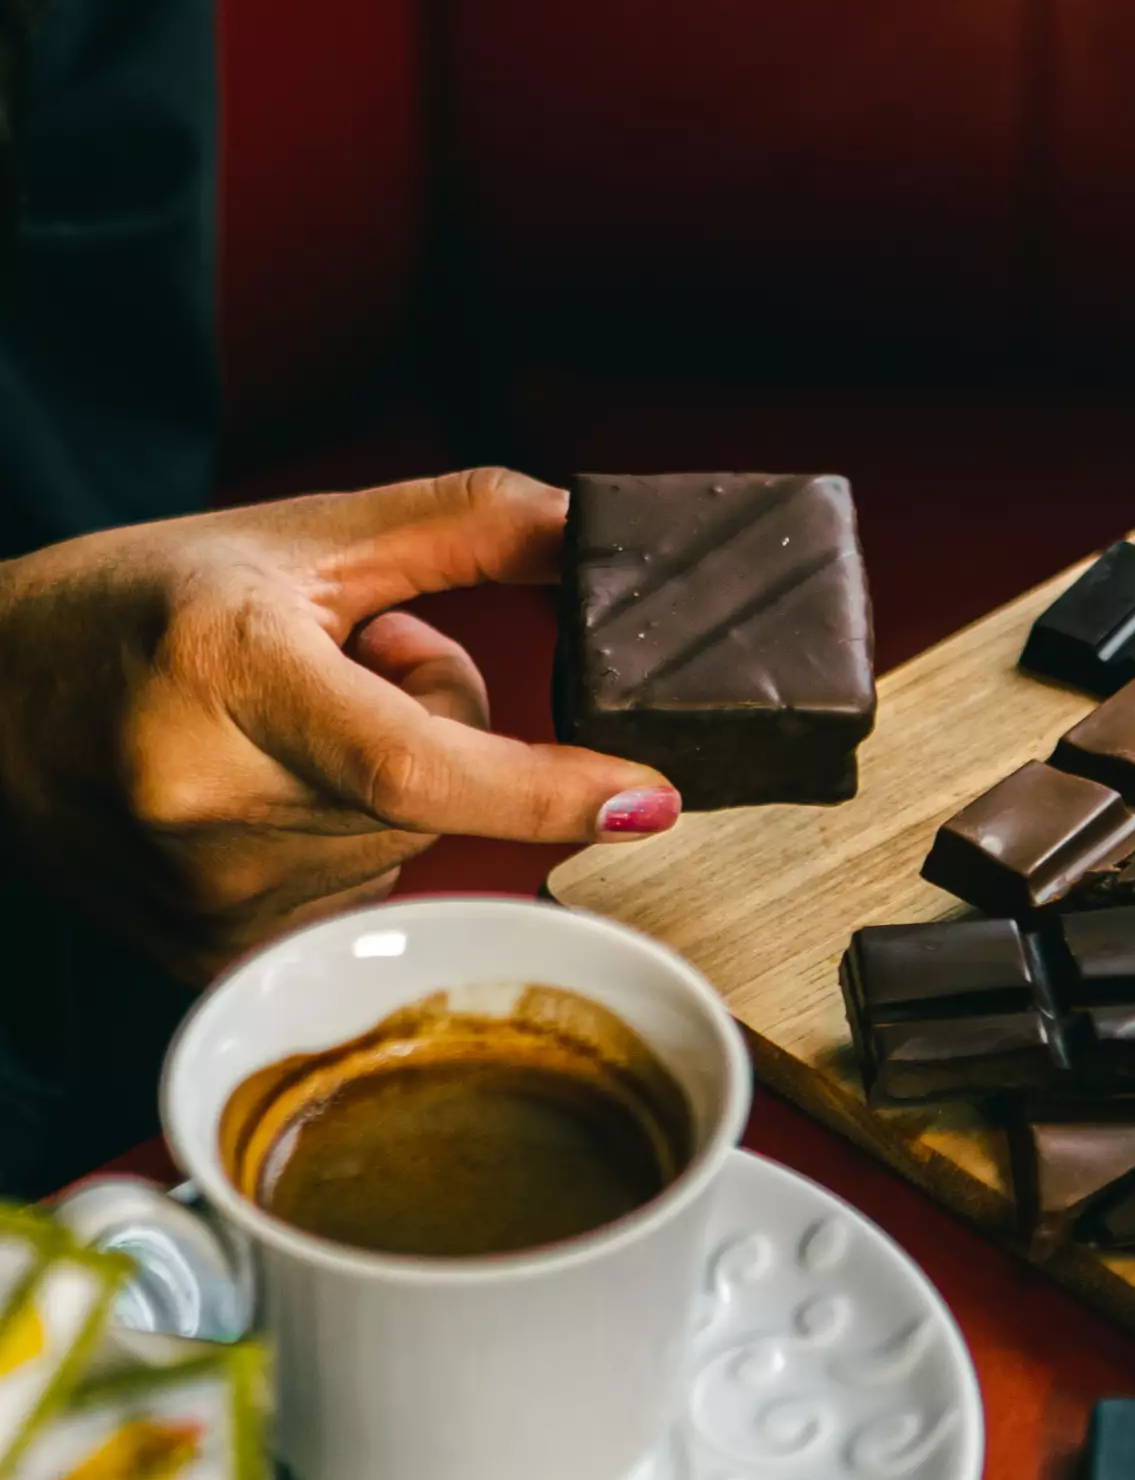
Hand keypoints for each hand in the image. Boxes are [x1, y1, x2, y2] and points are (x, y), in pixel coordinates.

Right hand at [0, 469, 679, 979]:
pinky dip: (345, 838)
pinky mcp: (208, 955)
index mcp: (230, 670)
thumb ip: (462, 524)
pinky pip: (360, 893)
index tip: (650, 798)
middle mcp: (209, 798)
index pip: (412, 754)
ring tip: (279, 727)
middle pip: (433, 789)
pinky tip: (261, 794)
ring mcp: (204, 896)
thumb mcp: (298, 536)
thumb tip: (596, 537)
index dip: (541, 785)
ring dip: (386, 782)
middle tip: (339, 664)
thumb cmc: (139, 605)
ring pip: (404, 841)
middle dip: (433, 716)